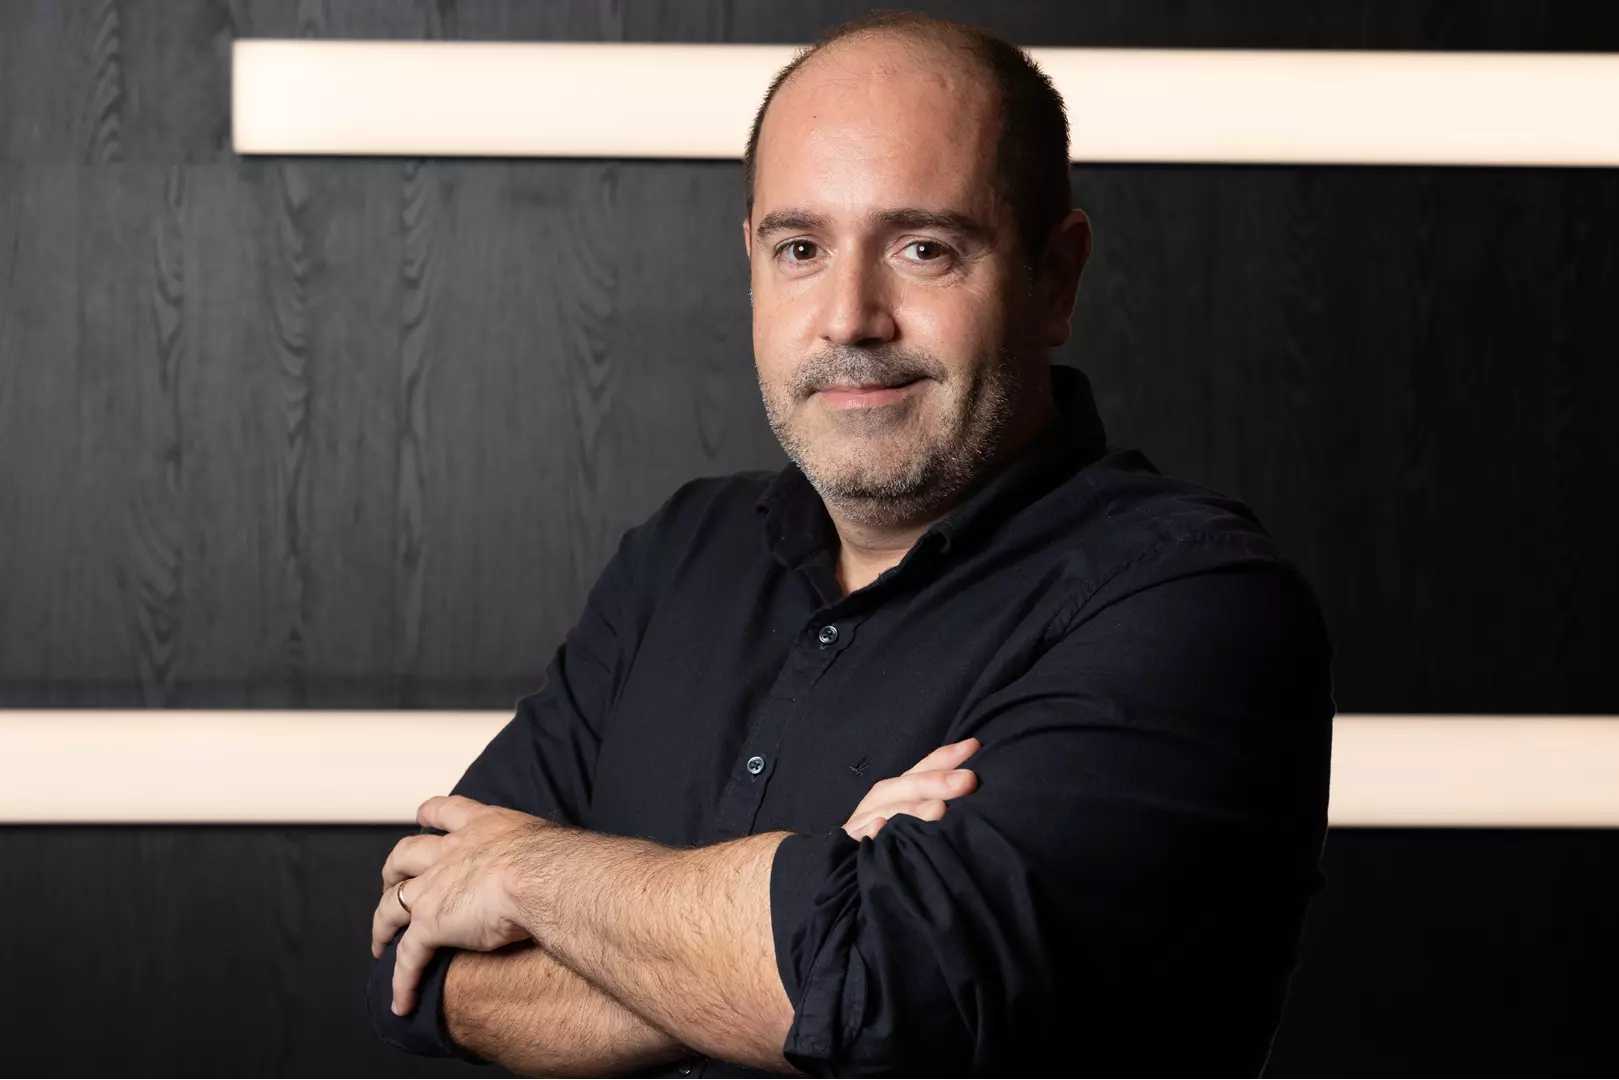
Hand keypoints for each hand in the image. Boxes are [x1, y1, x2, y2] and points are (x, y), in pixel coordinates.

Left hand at [370, 794, 553, 1015]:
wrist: (543, 876)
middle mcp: (451, 852)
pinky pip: (409, 958)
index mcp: (481, 827)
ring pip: (392, 905)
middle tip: (390, 882)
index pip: (447, 811)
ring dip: (382, 927)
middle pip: (404, 855)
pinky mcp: (431, 924)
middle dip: (393, 870)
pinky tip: (402, 1003)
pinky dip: (402, 981)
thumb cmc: (557, 862)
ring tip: (380, 945)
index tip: (421, 817)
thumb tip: (563, 868)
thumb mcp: (546, 844)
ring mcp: (435, 887)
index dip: (430, 815)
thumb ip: (540, 853)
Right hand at [842, 737, 979, 840]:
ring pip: (886, 811)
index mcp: (895, 793)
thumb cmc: (889, 847)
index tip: (973, 746)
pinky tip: (882, 828)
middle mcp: (878, 804)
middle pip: (905, 787)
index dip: (946, 758)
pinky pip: (860, 839)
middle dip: (936, 782)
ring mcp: (861, 825)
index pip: (922, 770)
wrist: (842, 876)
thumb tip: (971, 788)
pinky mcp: (847, 849)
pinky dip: (871, 832)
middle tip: (967, 780)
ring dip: (911, 809)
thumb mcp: (912, 822)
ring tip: (938, 809)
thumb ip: (935, 804)